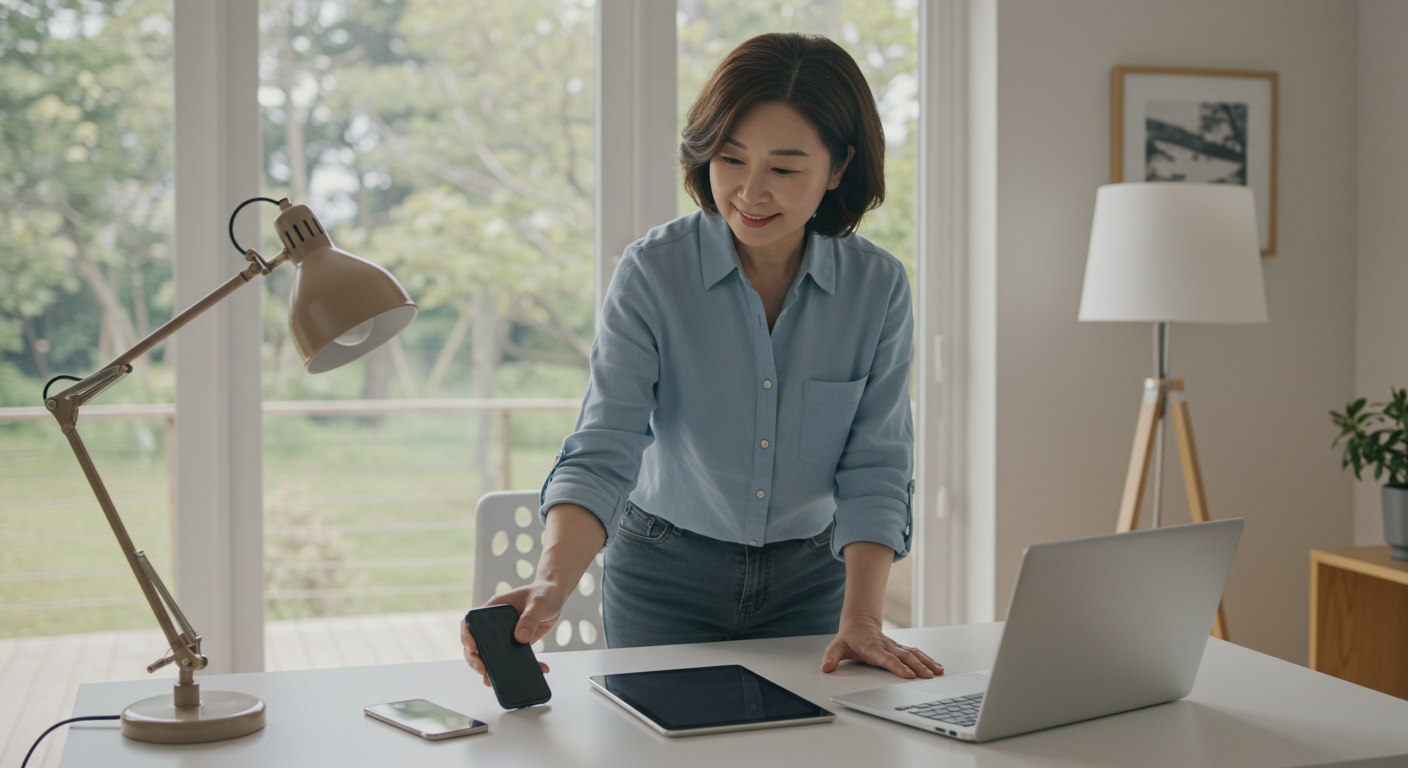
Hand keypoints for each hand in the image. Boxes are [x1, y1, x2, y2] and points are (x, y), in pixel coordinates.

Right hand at [460, 581, 563, 686]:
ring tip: (494, 682)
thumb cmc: (544, 592)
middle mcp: (495, 624)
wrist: (555, 596)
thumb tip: (520, 639)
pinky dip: (520, 668)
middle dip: (475, 659)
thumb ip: (530, 617)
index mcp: (493, 609)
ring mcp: (504, 635)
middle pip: (476, 644)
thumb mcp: (539, 602)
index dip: (466, 636)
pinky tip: (537, 670)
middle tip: (483, 670)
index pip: (471, 623)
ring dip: (491, 669)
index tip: (472, 648)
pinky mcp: (517, 644)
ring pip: (491, 655)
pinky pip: (513, 659)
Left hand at [819, 615, 944, 678]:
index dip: (897, 666)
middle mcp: (886, 646)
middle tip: (929, 676)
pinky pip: (916, 652)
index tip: (908, 675)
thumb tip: (825, 667)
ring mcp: (895, 646)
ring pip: (913, 653)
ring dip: (926, 662)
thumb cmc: (849, 638)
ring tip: (938, 672)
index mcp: (872, 648)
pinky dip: (927, 659)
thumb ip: (831, 657)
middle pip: (904, 656)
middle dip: (918, 666)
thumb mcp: (836, 647)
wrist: (859, 623)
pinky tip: (937, 666)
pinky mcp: (900, 648)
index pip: (886, 658)